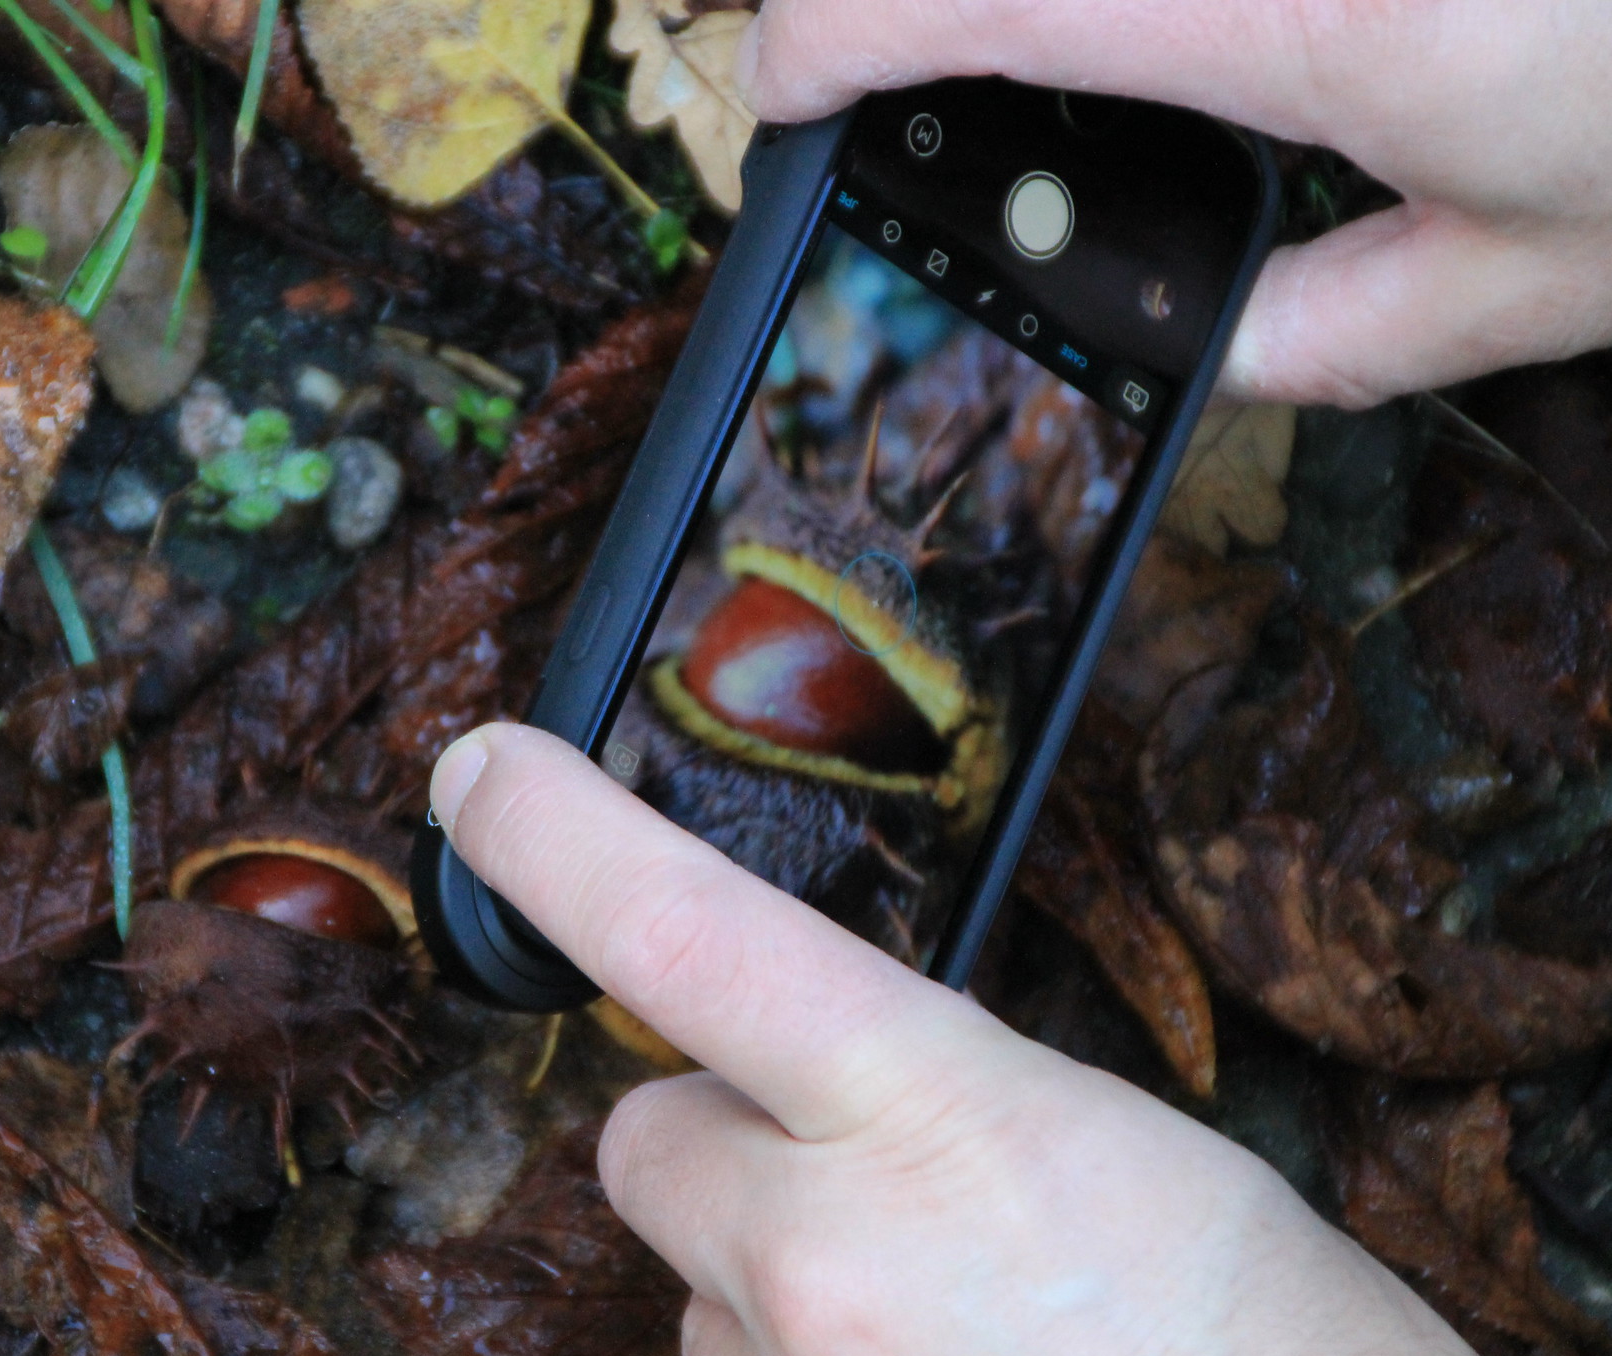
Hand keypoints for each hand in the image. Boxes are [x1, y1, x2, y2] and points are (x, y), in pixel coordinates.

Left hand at [429, 721, 1477, 1355]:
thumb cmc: (1260, 1337)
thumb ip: (916, 1088)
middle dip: (721, 1144)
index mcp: (938, 1112)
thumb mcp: (1098, 1140)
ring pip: (694, 1294)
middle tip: (862, 1192)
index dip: (555, 841)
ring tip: (944, 1331)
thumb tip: (793, 1084)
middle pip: (644, 1138)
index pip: (683, 934)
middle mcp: (825, 1261)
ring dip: (775, 1294)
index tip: (480, 778)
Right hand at [732, 0, 1611, 408]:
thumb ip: (1339, 328)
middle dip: (900, 0)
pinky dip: (1145, 27)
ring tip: (1031, 71)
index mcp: (1308, 20)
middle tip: (890, 65)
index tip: (788, 97)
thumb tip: (1211, 352)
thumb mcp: (1549, 273)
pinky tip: (1173, 71)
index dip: (831, 41)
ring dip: (1031, 17)